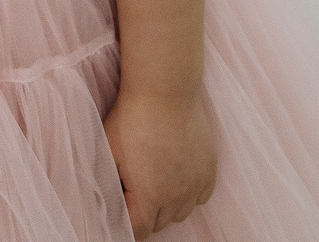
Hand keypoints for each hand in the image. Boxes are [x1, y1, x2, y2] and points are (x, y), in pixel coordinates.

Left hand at [106, 89, 218, 237]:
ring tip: (154, 185)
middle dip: (144, 215)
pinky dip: (189, 195)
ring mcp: (196, 182)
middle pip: (159, 223)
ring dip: (167, 207)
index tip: (121, 219)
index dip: (127, 227)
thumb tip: (110, 201)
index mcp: (150, 196)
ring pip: (181, 212)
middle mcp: (177, 196)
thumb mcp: (109, 153)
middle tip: (132, 195)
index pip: (139, 230)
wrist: (165, 90)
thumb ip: (110, 185)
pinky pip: (201, 197)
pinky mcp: (209, 168)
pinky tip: (177, 181)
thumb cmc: (131, 118)